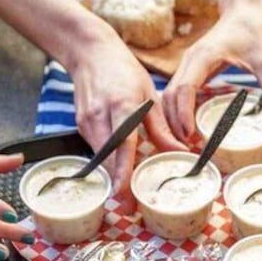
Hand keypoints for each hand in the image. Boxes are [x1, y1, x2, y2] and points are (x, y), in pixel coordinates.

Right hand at [68, 32, 185, 213]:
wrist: (89, 52)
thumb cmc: (124, 71)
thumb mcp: (149, 96)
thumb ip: (162, 128)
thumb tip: (181, 152)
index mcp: (122, 104)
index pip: (122, 144)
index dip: (123, 170)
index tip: (124, 193)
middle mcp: (101, 115)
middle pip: (108, 158)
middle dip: (117, 184)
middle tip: (130, 208)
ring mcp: (87, 121)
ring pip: (101, 158)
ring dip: (113, 177)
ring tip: (127, 197)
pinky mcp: (81, 126)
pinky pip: (97, 150)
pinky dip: (108, 163)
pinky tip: (119, 172)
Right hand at [163, 7, 261, 142]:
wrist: (242, 9)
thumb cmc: (252, 29)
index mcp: (204, 57)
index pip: (185, 89)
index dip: (183, 114)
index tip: (190, 135)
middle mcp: (189, 60)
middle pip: (170, 95)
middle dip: (173, 122)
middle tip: (185, 147)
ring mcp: (187, 64)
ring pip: (168, 94)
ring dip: (172, 118)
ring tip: (184, 142)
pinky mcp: (190, 68)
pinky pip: (176, 92)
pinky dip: (176, 110)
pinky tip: (187, 128)